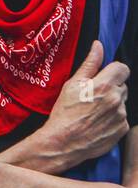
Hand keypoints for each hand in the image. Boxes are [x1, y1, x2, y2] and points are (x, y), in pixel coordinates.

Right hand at [35, 41, 129, 167]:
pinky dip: (113, 117)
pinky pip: (122, 117)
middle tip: (93, 95)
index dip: (113, 70)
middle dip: (111, 87)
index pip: (122, 68)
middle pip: (122, 85)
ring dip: (112, 103)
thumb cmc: (65, 112)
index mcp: (104, 85)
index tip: (103, 75)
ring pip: (122, 101)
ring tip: (94, 110)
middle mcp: (117, 99)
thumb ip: (89, 64)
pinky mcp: (123, 129)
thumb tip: (98, 46)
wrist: (64, 142)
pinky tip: (98, 121)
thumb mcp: (72, 84)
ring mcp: (122, 115)